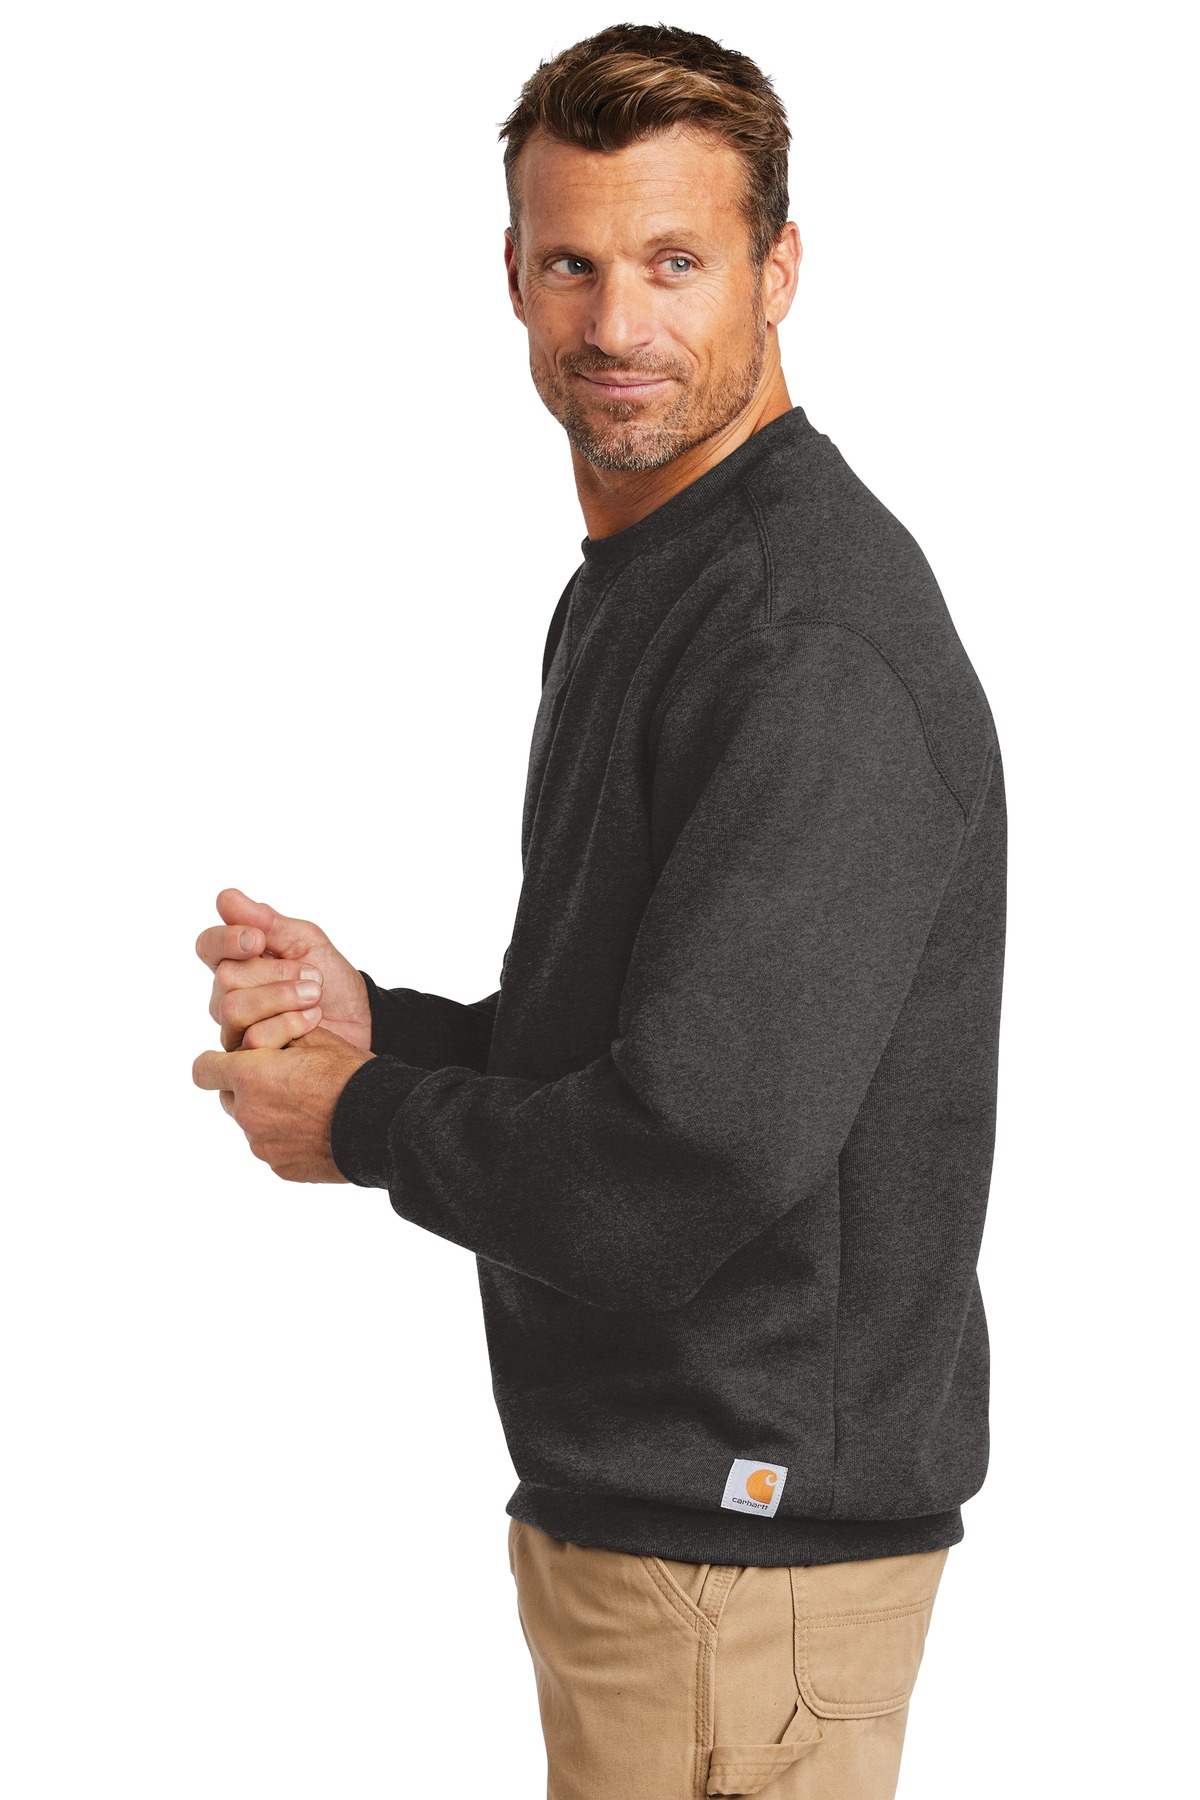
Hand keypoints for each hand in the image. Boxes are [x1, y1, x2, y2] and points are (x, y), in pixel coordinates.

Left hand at [191, 1024, 373, 1182]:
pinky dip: (287, 1138)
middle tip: (282, 1080)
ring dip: (270, 1114)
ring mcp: (262, 1146)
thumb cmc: (349, 1074)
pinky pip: (273, 1148)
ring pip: (253, 1124)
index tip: (232, 1061)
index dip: (215, 1062)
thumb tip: (259, 1039)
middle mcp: (248, 1114)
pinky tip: (318, 1129)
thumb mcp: (314, 1037)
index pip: (203, 1069)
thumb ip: (275, 1034)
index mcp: (250, 1076)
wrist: (382, 1122)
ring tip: (308, 1107)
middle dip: (247, 1087)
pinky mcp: (280, 1168)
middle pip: (229, 1097)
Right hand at [196, 887, 372, 1051]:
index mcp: (238, 961)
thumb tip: (225, 898)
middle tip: (313, 975)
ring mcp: (236, 1028)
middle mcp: (228, 994)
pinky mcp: (250, 1058)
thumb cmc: (330, 978)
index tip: (258, 940)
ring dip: (281, 998)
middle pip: (225, 978)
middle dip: (275, 973)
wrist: (360, 1020)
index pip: (208, 946)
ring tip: (315, 995)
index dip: (226, 941)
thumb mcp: (305, 941)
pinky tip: (313, 1020)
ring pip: (233, 1009)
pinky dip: (289, 1024)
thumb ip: (266, 922)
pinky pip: (252, 1040)